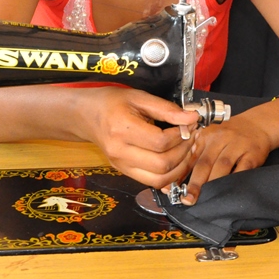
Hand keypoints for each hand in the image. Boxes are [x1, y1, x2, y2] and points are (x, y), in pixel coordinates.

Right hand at [83, 87, 198, 188]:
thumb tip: (192, 117)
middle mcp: (120, 152)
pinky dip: (169, 174)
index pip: (160, 142)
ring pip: (159, 179)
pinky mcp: (124, 172)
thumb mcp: (139, 97)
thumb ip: (166, 109)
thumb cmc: (111, 102)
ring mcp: (121, 165)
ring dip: (180, 167)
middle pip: (162, 164)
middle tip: (192, 136)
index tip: (190, 124)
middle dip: (184, 152)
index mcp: (122, 129)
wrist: (86, 115)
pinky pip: (152, 182)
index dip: (181, 135)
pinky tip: (176, 159)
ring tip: (187, 149)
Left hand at [178, 115, 271, 204]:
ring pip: (222, 165)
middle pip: (205, 162)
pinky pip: (242, 168)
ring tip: (206, 197)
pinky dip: (234, 179)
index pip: (191, 157)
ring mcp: (237, 145)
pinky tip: (228, 190)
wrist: (257, 124)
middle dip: (195, 183)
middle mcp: (220, 138)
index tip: (176, 190)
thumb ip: (196, 153)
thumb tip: (178, 177)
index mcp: (206, 135)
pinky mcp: (252, 153)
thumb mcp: (211, 138)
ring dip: (213, 183)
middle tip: (189, 199)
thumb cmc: (230, 134)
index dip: (182, 175)